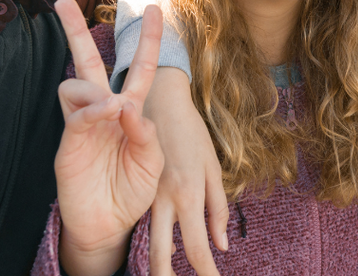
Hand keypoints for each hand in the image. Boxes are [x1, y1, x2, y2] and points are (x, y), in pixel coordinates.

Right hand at [54, 0, 164, 275]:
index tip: (155, 8)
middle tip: (62, 1)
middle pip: (89, 61)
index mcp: (130, 111)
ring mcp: (84, 123)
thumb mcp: (153, 163)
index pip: (139, 68)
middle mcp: (104, 109)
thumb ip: (146, 133)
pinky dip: (91, 108)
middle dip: (75, 30)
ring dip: (96, 88)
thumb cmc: (132, 190)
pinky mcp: (69, 142)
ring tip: (111, 110)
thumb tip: (126, 103)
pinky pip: (76, 113)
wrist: (108, 224)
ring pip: (77, 83)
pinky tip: (104, 113)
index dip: (148, 39)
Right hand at [144, 69, 227, 275]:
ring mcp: (145, 194)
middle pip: (160, 255)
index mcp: (188, 194)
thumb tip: (222, 246)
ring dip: (156, 267)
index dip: (206, 273)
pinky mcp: (135, 187)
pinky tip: (158, 254)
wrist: (160, 99)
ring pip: (146, 242)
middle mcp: (163, 200)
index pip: (196, 248)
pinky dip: (150, 241)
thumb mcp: (212, 167)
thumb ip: (218, 209)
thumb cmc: (192, 133)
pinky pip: (141, 223)